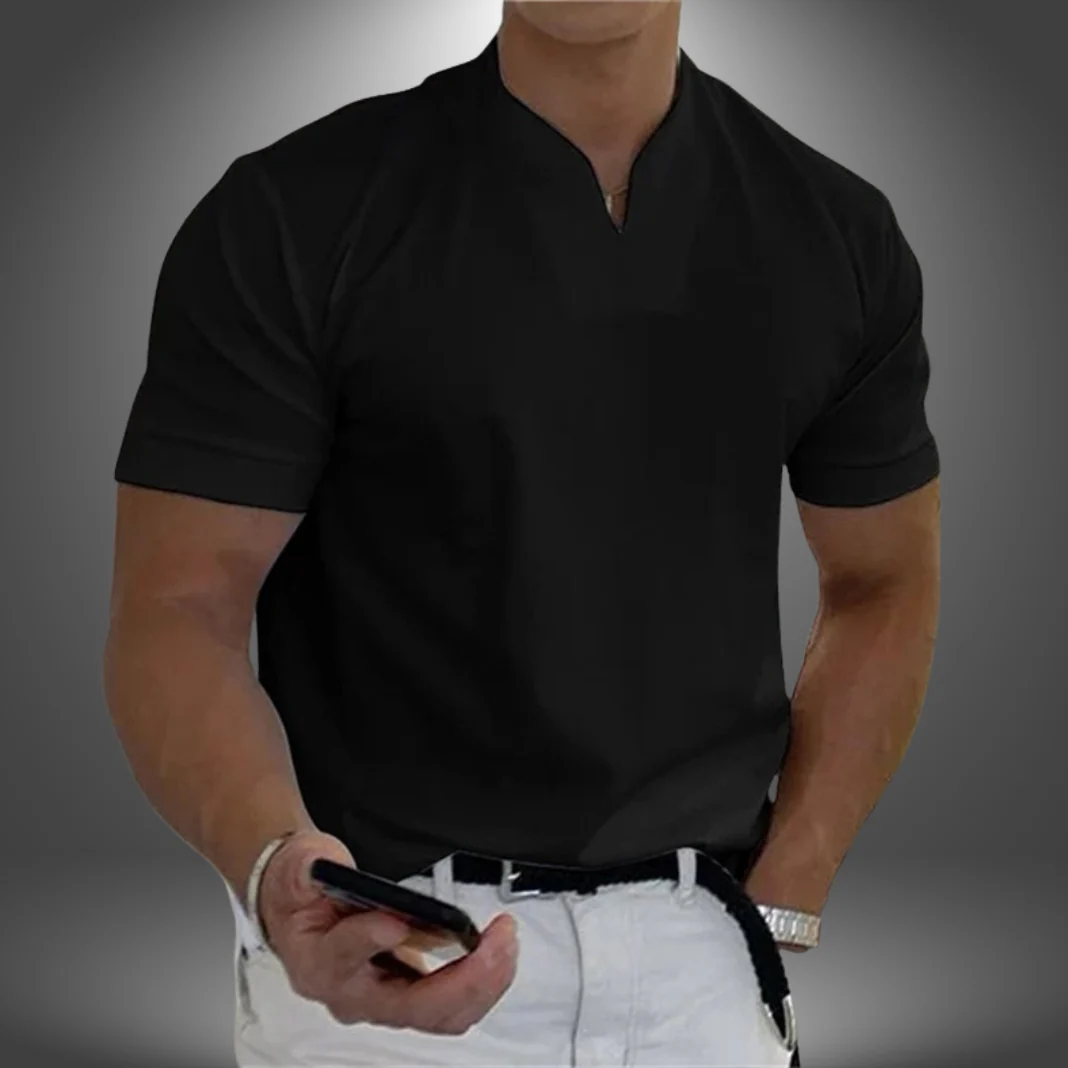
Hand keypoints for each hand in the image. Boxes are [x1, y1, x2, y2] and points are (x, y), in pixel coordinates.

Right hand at [257, 829, 518, 1034]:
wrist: (301, 909)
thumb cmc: (302, 893)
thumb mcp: (300, 866)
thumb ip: (313, 868)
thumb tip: (329, 866)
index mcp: (317, 961)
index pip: (344, 958)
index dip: (371, 939)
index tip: (396, 921)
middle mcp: (351, 993)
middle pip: (412, 1006)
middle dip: (463, 977)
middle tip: (494, 939)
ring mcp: (382, 1000)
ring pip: (439, 1015)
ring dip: (482, 983)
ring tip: (506, 942)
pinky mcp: (406, 996)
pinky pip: (449, 1007)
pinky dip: (479, 983)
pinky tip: (497, 954)